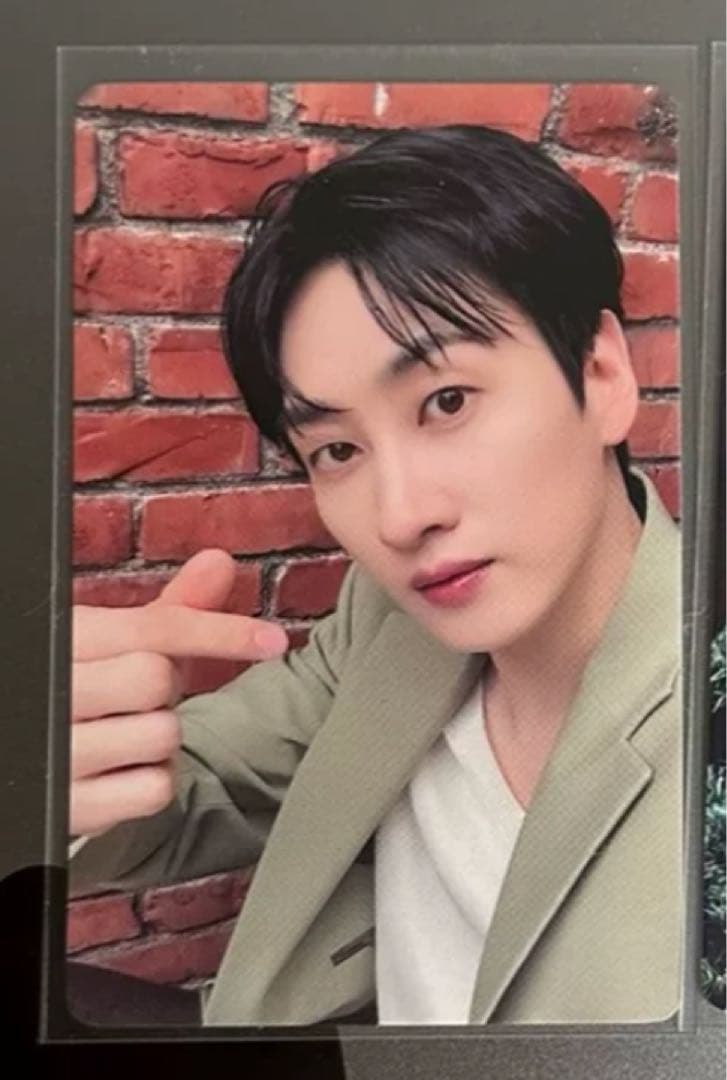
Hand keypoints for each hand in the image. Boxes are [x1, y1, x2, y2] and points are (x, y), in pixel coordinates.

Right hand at [70, 549, 287, 838]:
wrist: (29, 754)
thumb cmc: (85, 692)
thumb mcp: (114, 644)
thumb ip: (171, 610)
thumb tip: (220, 561)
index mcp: (68, 640)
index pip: (155, 629)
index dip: (221, 632)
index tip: (272, 640)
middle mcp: (54, 691)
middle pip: (157, 679)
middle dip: (165, 690)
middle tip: (139, 697)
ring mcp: (60, 752)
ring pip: (160, 735)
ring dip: (160, 738)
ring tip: (127, 733)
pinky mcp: (72, 806)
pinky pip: (153, 788)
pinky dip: (153, 781)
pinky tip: (125, 770)